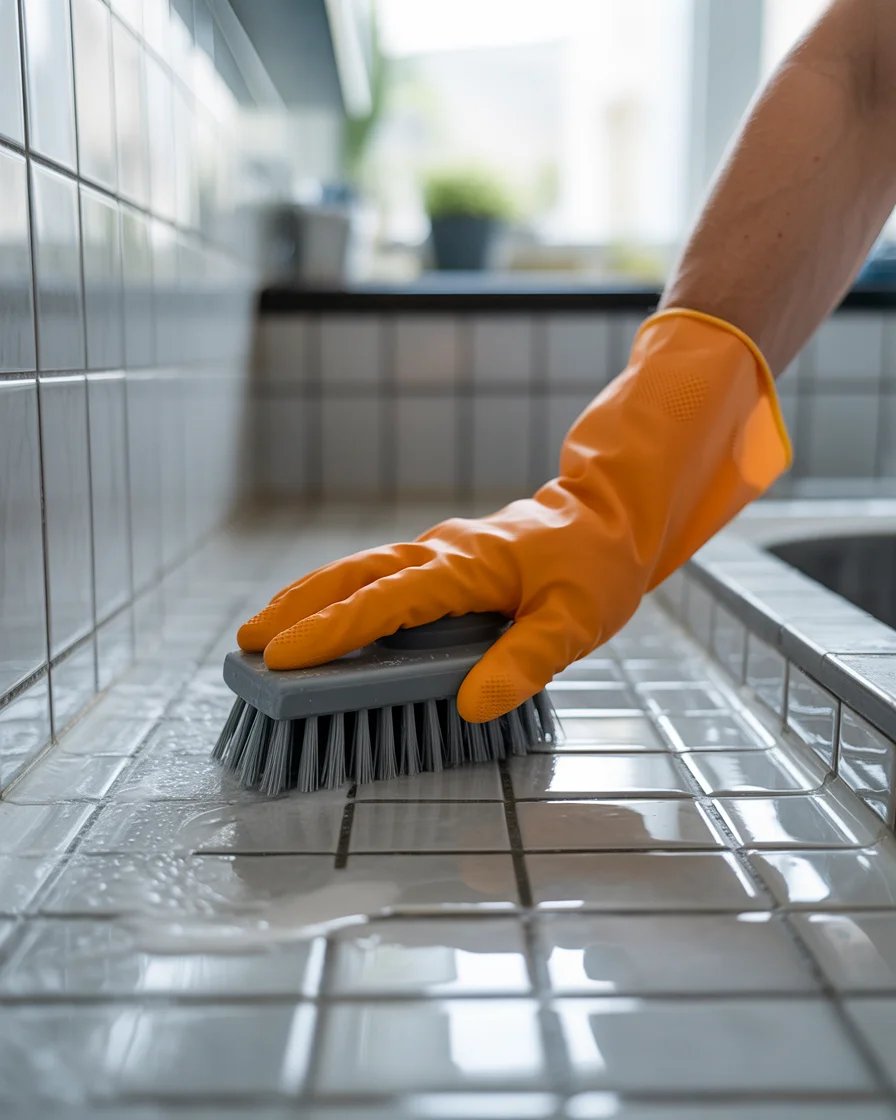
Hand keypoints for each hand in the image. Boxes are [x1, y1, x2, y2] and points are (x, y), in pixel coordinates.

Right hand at [238, 310, 789, 721]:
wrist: (608, 517)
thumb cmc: (595, 570)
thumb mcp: (576, 621)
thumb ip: (525, 661)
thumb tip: (469, 707)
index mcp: (467, 567)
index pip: (387, 601)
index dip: (335, 630)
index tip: (284, 656)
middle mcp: (440, 554)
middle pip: (353, 575)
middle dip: (298, 608)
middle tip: (247, 644)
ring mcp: (436, 554)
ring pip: (358, 572)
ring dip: (308, 599)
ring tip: (263, 633)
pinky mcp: (440, 563)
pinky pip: (377, 578)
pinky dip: (338, 597)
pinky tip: (320, 619)